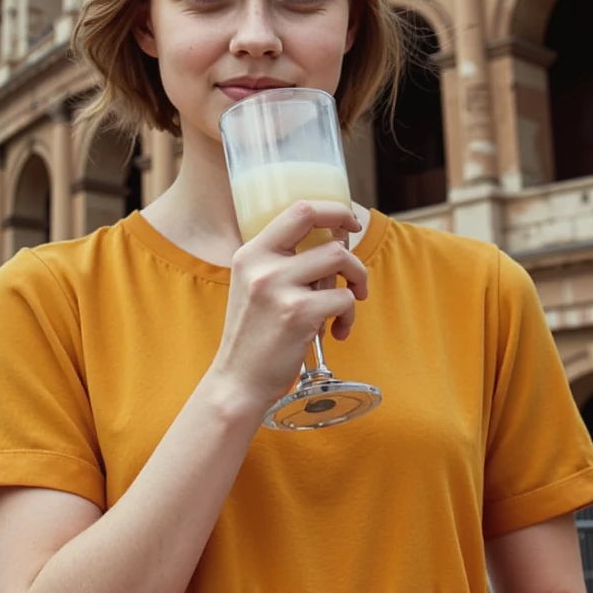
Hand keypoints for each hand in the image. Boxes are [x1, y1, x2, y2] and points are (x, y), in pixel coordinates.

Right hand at [210, 201, 366, 412]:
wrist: (237, 382)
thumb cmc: (254, 337)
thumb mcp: (254, 288)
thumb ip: (283, 263)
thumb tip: (334, 241)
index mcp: (251, 253)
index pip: (299, 209)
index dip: (333, 210)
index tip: (348, 222)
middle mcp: (262, 265)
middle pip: (327, 235)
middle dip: (352, 254)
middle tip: (355, 276)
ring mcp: (279, 288)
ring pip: (340, 261)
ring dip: (355, 283)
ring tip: (346, 306)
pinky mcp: (298, 314)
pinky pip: (344, 300)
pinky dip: (349, 316)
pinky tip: (336, 333)